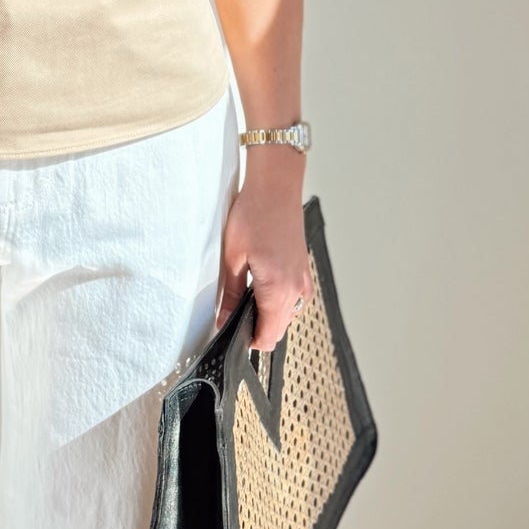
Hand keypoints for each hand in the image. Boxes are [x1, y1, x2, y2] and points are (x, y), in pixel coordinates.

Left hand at [215, 147, 316, 355]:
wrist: (277, 187)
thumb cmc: (255, 214)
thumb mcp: (233, 256)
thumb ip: (231, 294)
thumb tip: (224, 319)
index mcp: (278, 288)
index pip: (268, 336)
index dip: (248, 342)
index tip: (233, 336)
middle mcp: (296, 288)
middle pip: (279, 330)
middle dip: (258, 330)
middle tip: (234, 316)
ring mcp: (303, 280)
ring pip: (288, 316)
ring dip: (270, 316)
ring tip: (247, 298)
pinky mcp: (304, 270)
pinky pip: (295, 300)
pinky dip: (280, 302)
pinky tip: (263, 287)